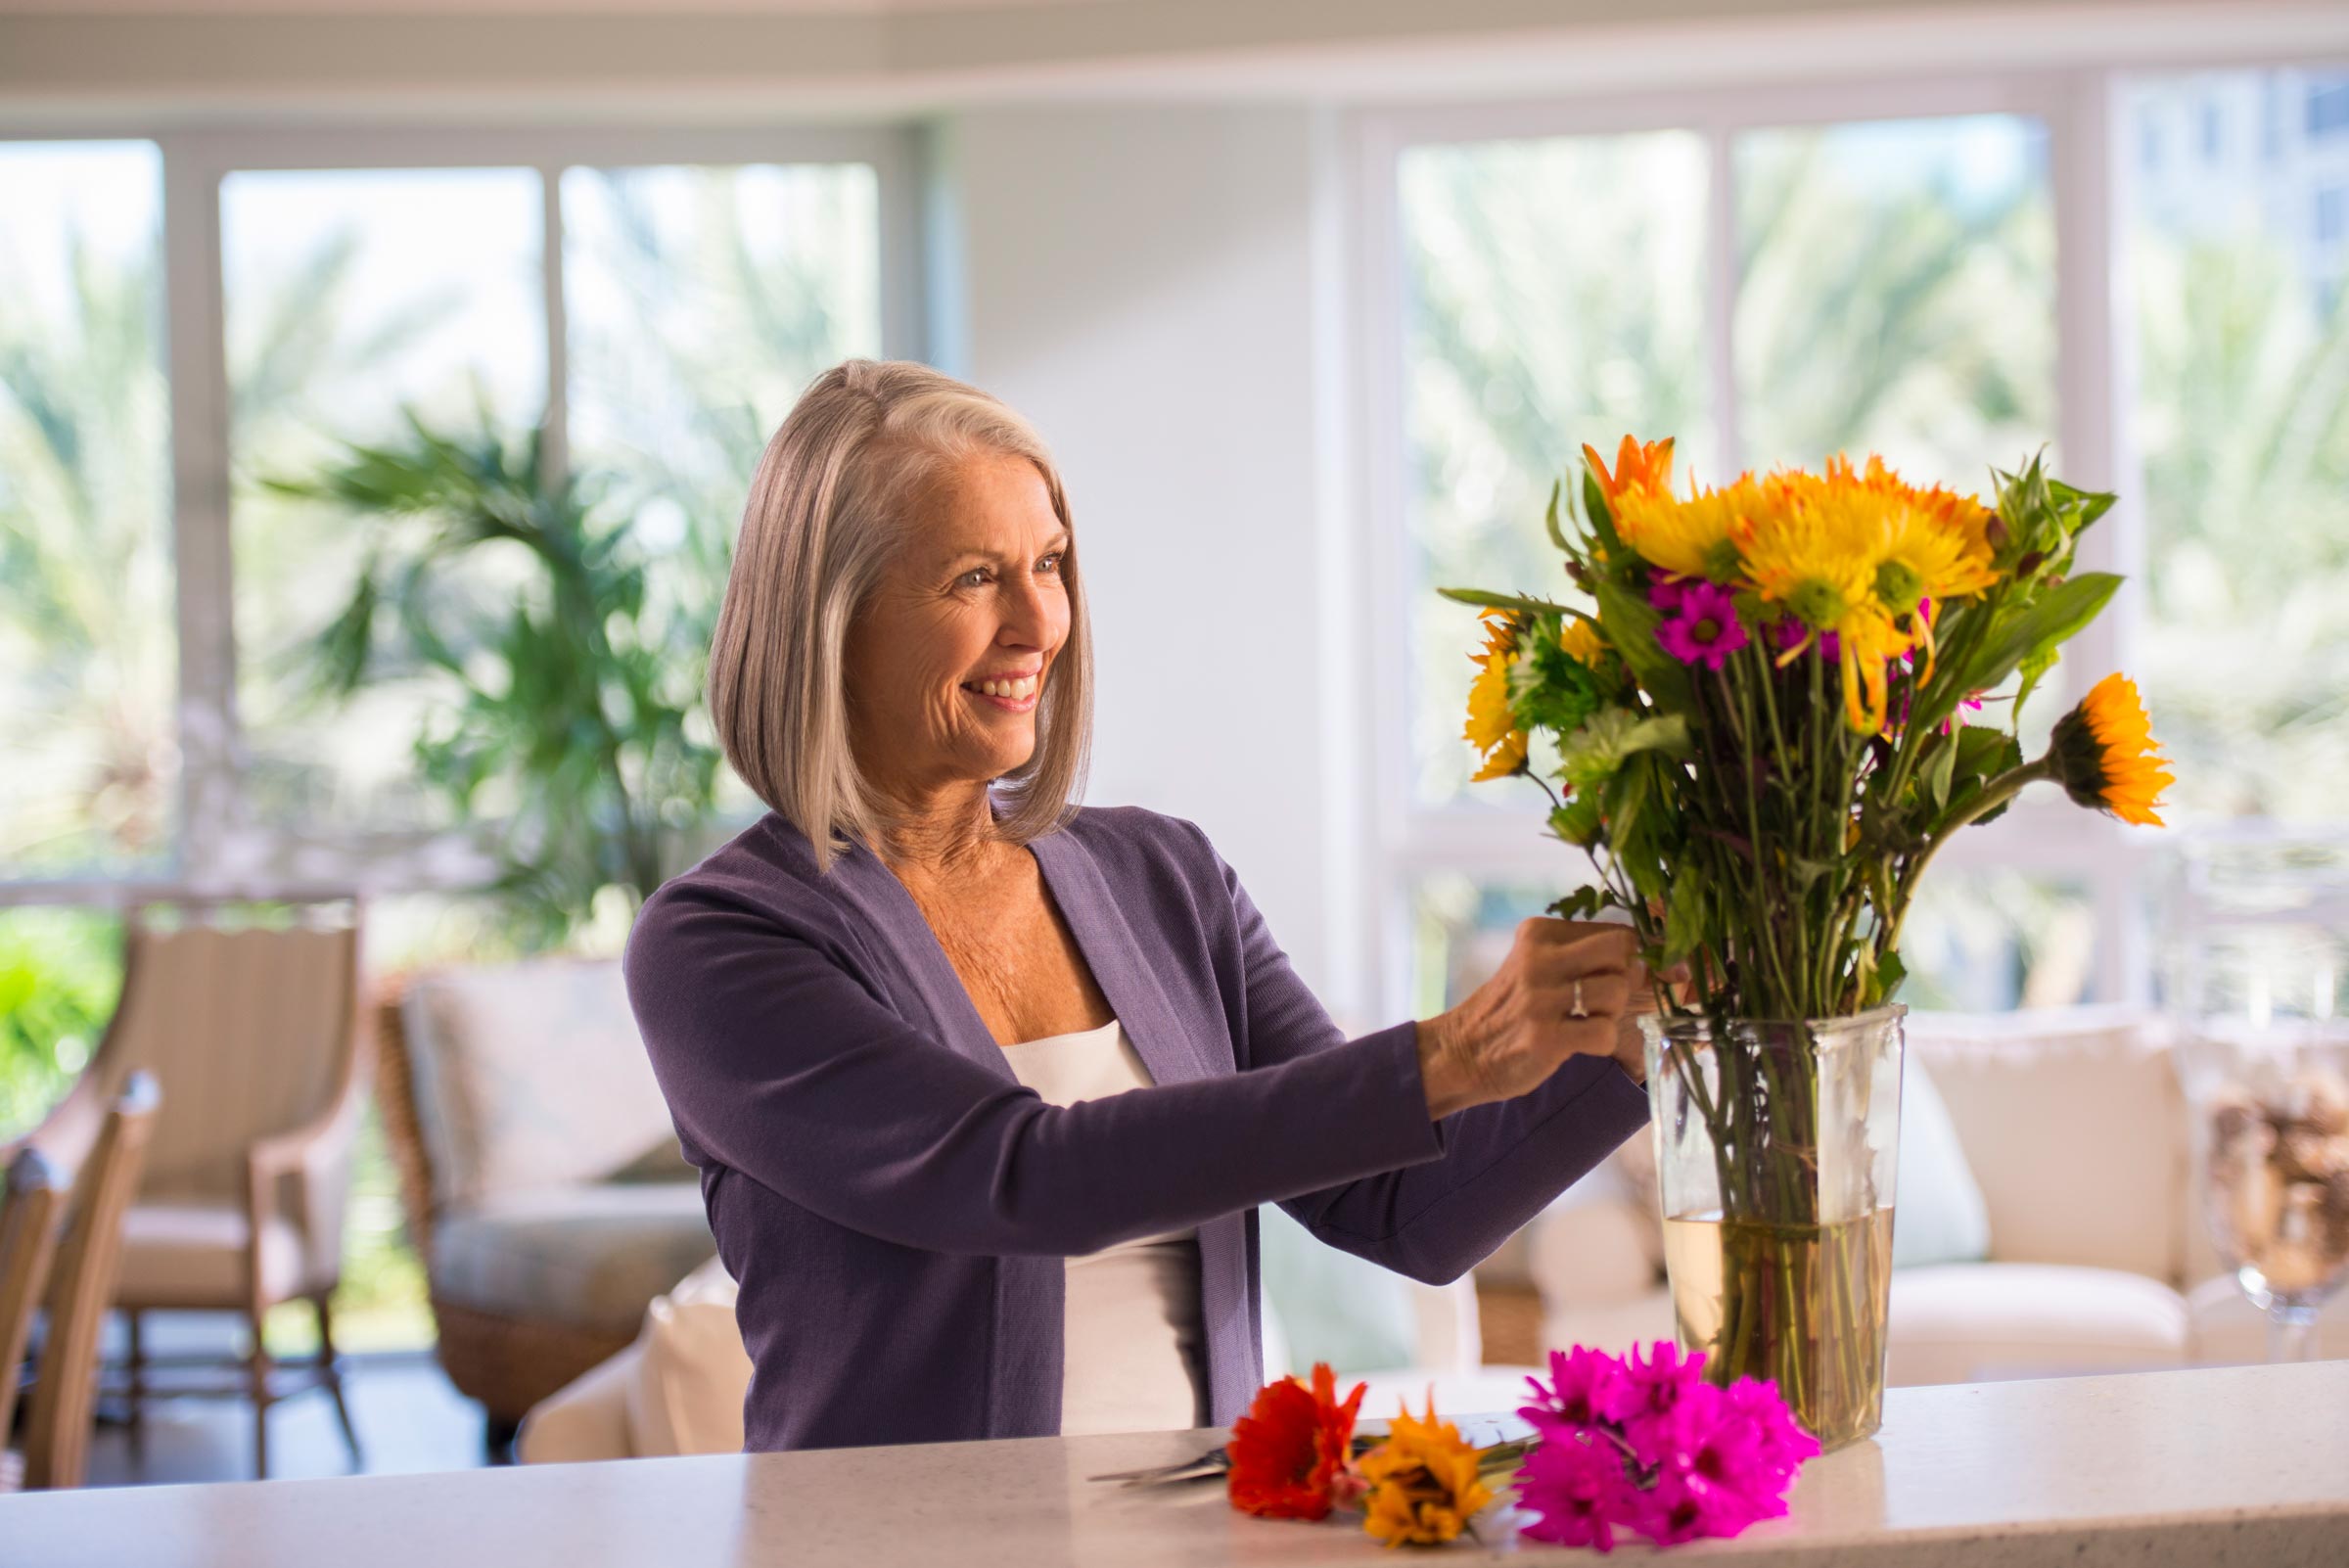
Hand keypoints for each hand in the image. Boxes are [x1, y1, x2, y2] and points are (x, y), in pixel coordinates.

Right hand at [1413, 919, 1640, 1119]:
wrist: (1463, 1052)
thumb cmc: (1511, 1008)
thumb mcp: (1536, 964)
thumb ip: (1583, 955)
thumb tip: (1652, 961)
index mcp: (1538, 933)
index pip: (1615, 931)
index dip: (1630, 957)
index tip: (1618, 976)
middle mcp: (1538, 958)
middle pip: (1620, 951)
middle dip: (1625, 976)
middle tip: (1604, 998)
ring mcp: (1540, 998)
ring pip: (1617, 990)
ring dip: (1612, 1013)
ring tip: (1584, 1021)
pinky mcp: (1545, 1036)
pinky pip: (1605, 1032)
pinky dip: (1602, 1042)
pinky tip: (1579, 1043)